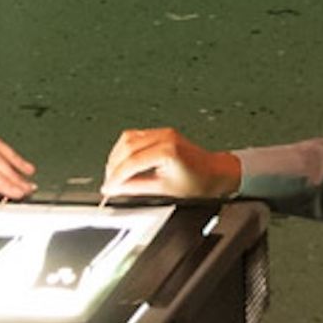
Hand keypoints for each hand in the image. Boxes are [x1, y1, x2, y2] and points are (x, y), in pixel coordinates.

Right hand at [103, 127, 237, 200]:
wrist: (215, 173)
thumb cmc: (198, 183)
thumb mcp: (164, 190)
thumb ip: (136, 188)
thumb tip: (116, 190)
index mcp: (167, 150)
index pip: (132, 162)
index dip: (116, 176)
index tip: (108, 187)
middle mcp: (164, 137)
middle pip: (127, 147)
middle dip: (114, 166)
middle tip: (109, 183)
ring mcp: (163, 132)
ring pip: (128, 138)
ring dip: (117, 155)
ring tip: (114, 174)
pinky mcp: (161, 133)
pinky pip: (135, 136)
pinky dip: (125, 149)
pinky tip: (123, 162)